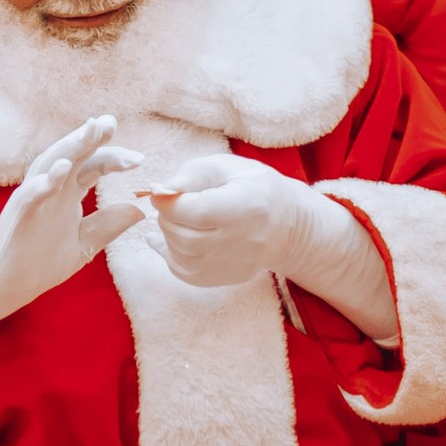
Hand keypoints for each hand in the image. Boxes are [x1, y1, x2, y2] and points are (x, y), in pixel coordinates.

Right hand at [0, 114, 145, 296]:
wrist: (5, 287)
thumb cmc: (41, 261)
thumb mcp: (85, 243)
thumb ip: (109, 224)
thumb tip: (140, 209)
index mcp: (69, 193)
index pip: (93, 166)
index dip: (115, 159)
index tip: (140, 160)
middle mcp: (52, 190)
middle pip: (73, 156)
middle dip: (91, 138)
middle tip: (110, 122)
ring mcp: (33, 199)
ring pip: (50, 165)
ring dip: (69, 147)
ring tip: (89, 131)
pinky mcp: (18, 215)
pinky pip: (30, 194)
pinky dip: (45, 181)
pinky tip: (61, 169)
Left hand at [147, 154, 316, 286]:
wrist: (287, 223)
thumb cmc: (254, 187)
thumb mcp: (227, 167)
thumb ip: (192, 174)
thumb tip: (159, 190)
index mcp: (247, 206)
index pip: (195, 212)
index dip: (168, 202)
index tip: (161, 192)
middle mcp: (244, 240)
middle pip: (185, 237)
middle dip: (166, 218)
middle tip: (171, 205)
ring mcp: (237, 264)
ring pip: (182, 257)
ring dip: (168, 236)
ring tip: (178, 220)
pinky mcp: (228, 278)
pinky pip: (187, 274)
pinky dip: (172, 256)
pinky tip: (173, 240)